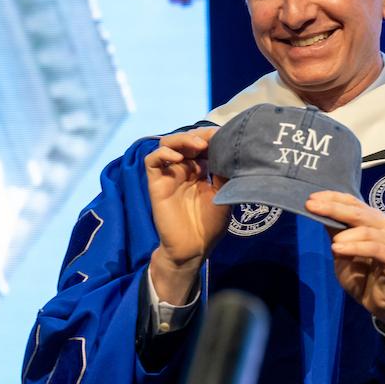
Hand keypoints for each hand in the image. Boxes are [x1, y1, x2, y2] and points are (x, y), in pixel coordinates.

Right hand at [145, 128, 228, 302]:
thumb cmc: (210, 223)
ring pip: (167, 144)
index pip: (202, 143)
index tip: (224, 135)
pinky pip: (152, 161)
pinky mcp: (157, 183)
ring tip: (198, 146)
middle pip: (185, 139)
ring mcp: (170, 174)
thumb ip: (224, 171)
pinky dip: (163, 153)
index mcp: (201, 169)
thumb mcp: (224, 193)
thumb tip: (232, 149)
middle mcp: (184, 168)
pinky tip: (178, 157)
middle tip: (212, 139)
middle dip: (199, 135)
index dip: (211, 136)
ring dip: (182, 139)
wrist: (194, 248)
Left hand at [304, 190, 384, 329]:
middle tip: (311, 207)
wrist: (379, 302)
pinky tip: (339, 249)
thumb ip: (336, 231)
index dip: (332, 198)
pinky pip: (374, 248)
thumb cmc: (362, 275)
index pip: (353, 202)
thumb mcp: (342, 250)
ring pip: (366, 230)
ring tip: (333, 245)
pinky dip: (355, 247)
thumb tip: (318, 209)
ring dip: (345, 235)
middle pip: (358, 212)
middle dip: (333, 208)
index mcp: (374, 219)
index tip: (311, 198)